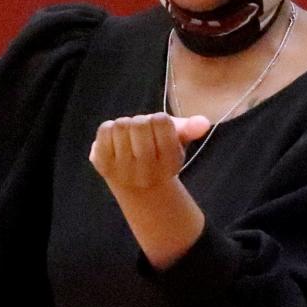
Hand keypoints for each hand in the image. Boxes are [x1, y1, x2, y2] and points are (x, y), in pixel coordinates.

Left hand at [89, 112, 209, 192]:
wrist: (136, 186)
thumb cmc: (159, 156)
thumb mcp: (177, 143)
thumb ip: (189, 130)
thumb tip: (205, 123)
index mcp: (169, 164)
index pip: (161, 122)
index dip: (159, 120)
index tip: (160, 131)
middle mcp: (145, 172)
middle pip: (139, 123)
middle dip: (141, 122)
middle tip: (143, 135)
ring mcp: (121, 170)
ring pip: (121, 125)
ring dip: (126, 126)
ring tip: (130, 139)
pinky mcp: (102, 164)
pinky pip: (105, 130)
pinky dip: (110, 129)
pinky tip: (116, 142)